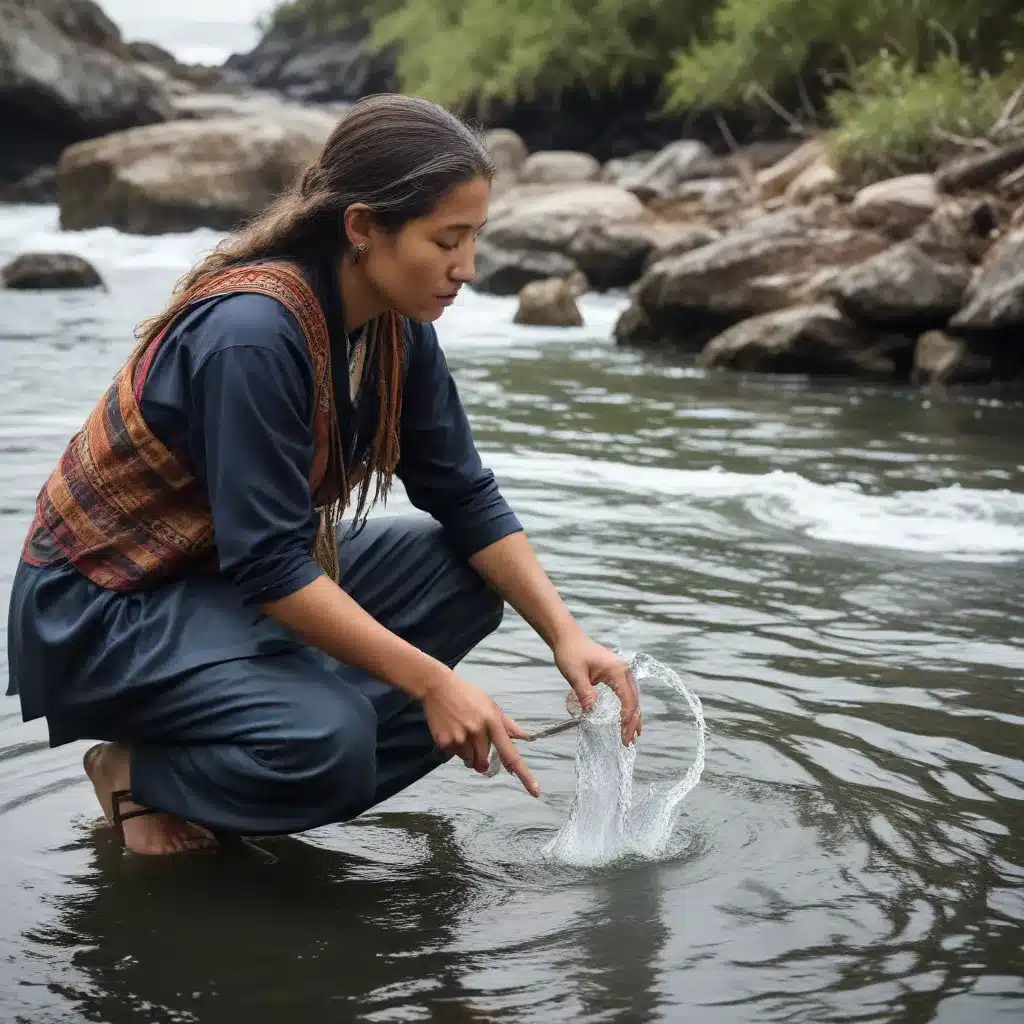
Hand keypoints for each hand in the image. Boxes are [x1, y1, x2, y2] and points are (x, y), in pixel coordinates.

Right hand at [422, 668, 539, 796]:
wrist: (438, 687)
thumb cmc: (468, 696)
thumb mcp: (491, 705)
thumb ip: (508, 725)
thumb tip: (527, 737)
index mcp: (493, 721)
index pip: (511, 753)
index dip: (524, 774)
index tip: (535, 791)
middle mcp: (478, 730)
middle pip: (484, 762)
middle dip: (481, 757)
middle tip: (474, 739)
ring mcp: (460, 737)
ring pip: (469, 762)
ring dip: (467, 754)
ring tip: (461, 731)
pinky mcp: (444, 741)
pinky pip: (453, 757)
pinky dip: (453, 749)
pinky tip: (451, 730)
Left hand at [554, 628, 640, 744]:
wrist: (568, 638)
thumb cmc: (570, 653)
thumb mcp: (575, 674)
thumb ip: (585, 693)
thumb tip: (592, 714)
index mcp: (617, 671)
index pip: (628, 701)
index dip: (626, 721)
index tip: (623, 737)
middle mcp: (624, 670)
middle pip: (634, 701)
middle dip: (632, 723)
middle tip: (627, 742)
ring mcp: (622, 671)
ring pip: (633, 698)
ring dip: (633, 716)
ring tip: (633, 735)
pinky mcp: (616, 673)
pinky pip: (626, 693)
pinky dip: (629, 707)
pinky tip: (627, 719)